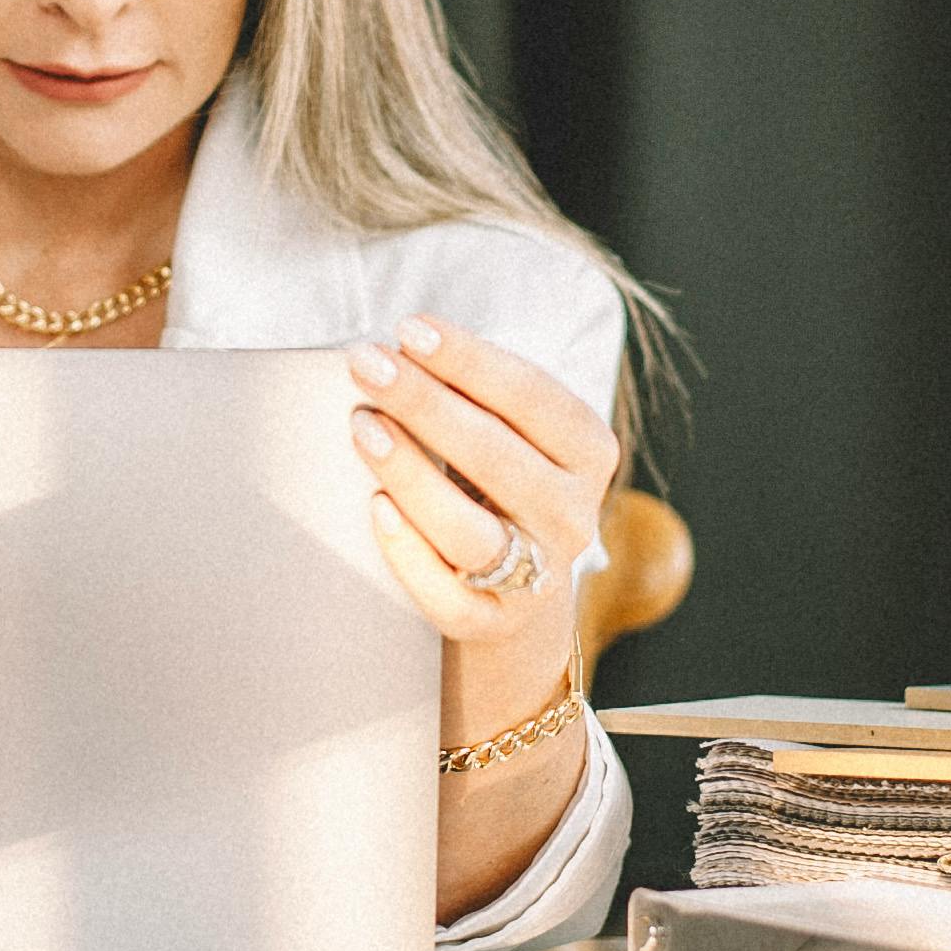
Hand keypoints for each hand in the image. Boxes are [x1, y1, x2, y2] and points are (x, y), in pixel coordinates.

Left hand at [346, 316, 613, 650]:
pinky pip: (445, 593)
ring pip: (469, 527)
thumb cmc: (497, 485)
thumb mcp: (508, 434)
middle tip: (365, 363)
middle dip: (423, 401)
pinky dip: (408, 551)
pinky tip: (375, 506)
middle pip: (495, 454)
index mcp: (588, 451)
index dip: (469, 359)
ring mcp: (536, 573)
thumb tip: (393, 351)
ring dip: (411, 472)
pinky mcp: (492, 622)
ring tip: (362, 425)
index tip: (409, 328)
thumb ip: (470, 395)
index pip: (531, 395)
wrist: (516, 594)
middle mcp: (572, 514)